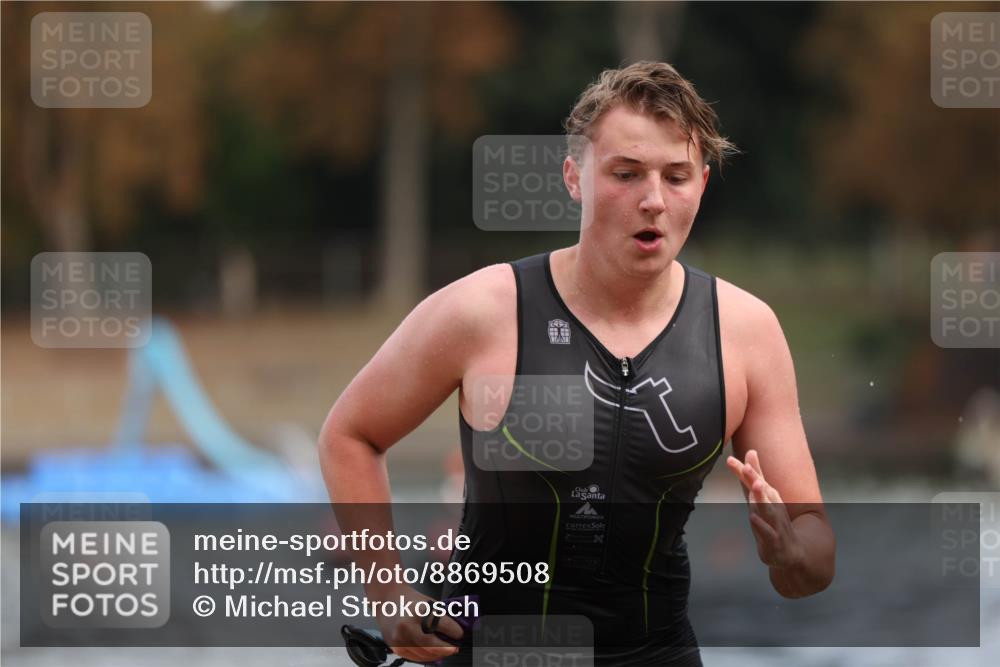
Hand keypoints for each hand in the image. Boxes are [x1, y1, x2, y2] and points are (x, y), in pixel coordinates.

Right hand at [373, 584, 463, 662]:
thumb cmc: (409, 600)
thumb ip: (442, 617)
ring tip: (444, 651)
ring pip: (425, 654)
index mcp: (419, 611)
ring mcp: (400, 638)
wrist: (387, 600)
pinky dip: (426, 657)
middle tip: (454, 648)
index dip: (455, 632)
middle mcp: (408, 626)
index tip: (459, 634)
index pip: (443, 625)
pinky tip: (432, 653)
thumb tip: (456, 631)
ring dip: (438, 655)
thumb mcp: (429, 603)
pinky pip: (415, 658)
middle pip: (433, 645)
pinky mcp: (396, 647)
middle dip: (447, 648)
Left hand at [726, 449, 804, 569]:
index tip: (730, 459)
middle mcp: (774, 506)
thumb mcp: (761, 497)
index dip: (744, 470)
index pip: (755, 480)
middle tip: (746, 467)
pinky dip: (761, 525)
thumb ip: (753, 476)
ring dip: (762, 498)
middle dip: (755, 478)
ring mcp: (775, 523)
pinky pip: (768, 532)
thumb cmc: (772, 520)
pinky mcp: (774, 540)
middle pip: (763, 491)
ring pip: (768, 509)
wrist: (791, 552)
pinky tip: (753, 517)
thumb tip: (750, 451)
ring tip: (755, 486)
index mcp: (769, 496)